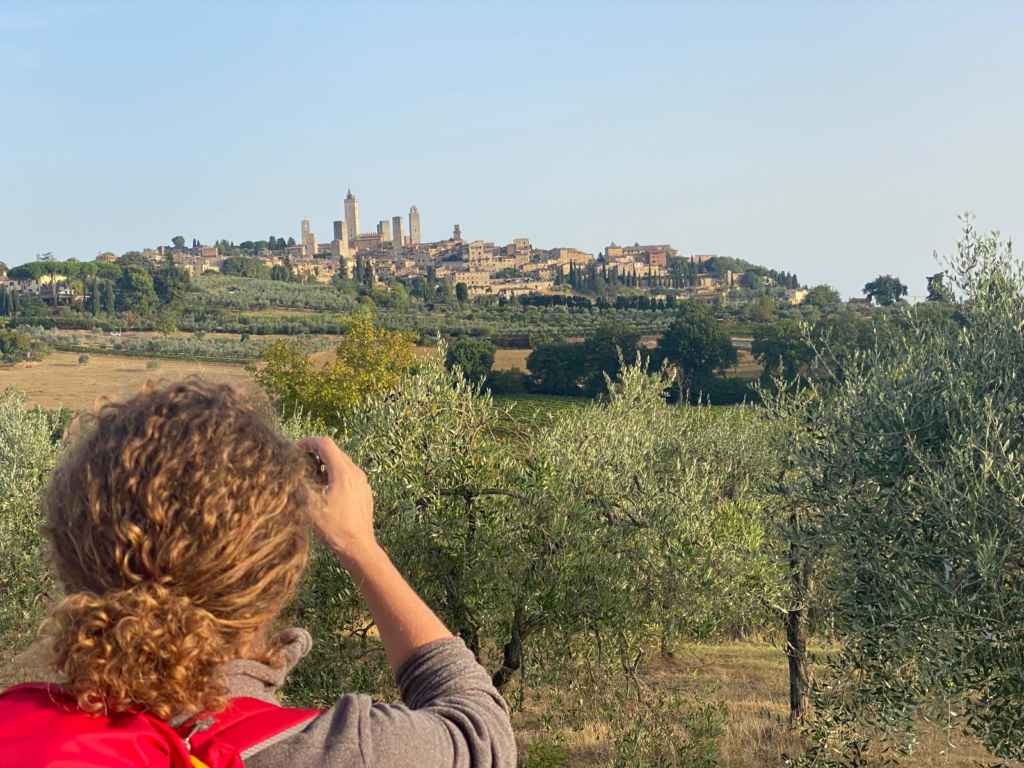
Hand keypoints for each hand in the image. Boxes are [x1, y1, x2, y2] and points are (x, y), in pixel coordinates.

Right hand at [297, 437, 376, 569]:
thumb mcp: (310, 505)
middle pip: (334, 451)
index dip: (307, 442)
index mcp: (343, 472)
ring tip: (311, 479)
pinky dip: (335, 475)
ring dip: (325, 465)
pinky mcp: (364, 491)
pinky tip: (325, 491)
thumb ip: (299, 483)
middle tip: (300, 464)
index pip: (325, 443)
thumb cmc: (334, 528)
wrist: (358, 547)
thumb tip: (288, 470)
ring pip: (342, 463)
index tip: (295, 450)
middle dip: (315, 454)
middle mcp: (356, 472)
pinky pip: (348, 475)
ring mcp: (362, 482)